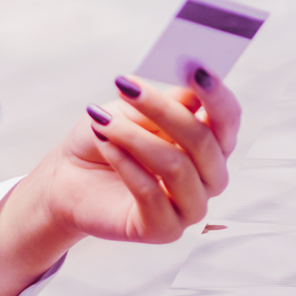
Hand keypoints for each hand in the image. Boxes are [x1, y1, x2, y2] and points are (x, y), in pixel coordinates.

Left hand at [0, 68, 240, 295]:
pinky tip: (104, 143)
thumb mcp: (130, 110)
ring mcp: (190, 207)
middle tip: (124, 84)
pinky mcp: (164, 229)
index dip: (217, 94)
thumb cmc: (106, 138)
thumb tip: (193, 87)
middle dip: (162, 108)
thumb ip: (165, 102)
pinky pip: (151, 193)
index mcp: (209, 143)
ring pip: (175, 166)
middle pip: (203, 141)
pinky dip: (124, 162)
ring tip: (100, 120)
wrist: (68, 176)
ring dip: (133, 136)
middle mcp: (209, 177)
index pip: (228, 119)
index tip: (195, 66)